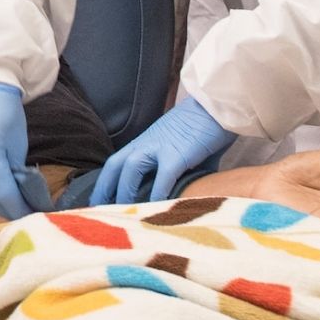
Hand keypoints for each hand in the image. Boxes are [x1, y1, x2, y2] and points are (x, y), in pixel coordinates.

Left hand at [93, 97, 236, 203]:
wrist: (220, 106)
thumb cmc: (205, 128)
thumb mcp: (184, 150)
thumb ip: (179, 170)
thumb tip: (186, 192)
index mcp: (146, 142)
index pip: (118, 162)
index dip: (106, 182)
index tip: (99, 200)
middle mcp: (147, 143)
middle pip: (116, 164)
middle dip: (105, 188)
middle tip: (98, 210)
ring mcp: (161, 147)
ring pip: (131, 168)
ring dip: (125, 192)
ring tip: (124, 213)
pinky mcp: (178, 154)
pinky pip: (162, 177)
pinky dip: (156, 194)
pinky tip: (154, 210)